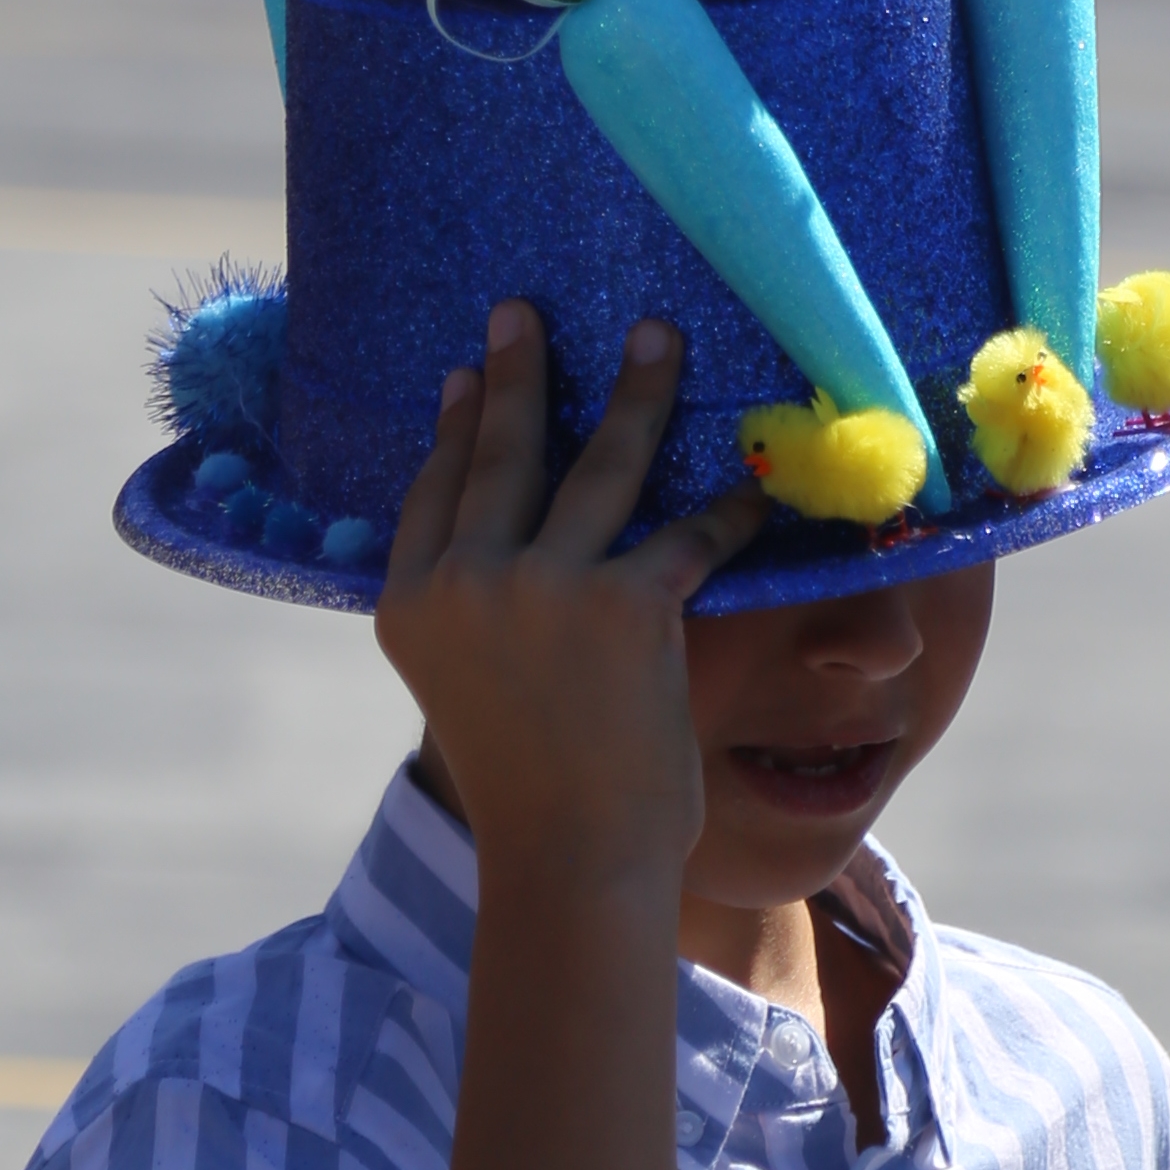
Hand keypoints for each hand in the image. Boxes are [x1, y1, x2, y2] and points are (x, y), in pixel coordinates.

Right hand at [379, 310, 758, 903]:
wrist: (570, 859)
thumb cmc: (527, 781)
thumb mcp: (464, 684)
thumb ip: (472, 609)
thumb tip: (502, 537)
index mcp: (414, 604)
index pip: (436, 489)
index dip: (456, 427)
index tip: (468, 374)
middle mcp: (468, 584)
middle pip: (502, 452)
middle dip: (520, 373)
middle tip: (525, 310)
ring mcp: (545, 590)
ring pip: (598, 463)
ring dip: (637, 392)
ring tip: (659, 338)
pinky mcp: (628, 606)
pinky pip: (688, 531)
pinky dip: (729, 506)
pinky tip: (755, 481)